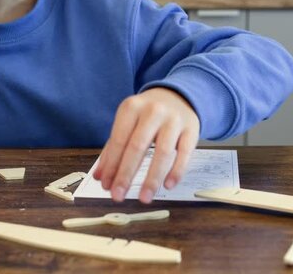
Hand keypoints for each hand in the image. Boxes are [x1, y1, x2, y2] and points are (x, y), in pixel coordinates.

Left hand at [93, 87, 199, 202]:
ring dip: (152, 179)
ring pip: (163, 153)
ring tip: (144, 198)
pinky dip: (176, 171)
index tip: (106, 186)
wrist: (178, 96)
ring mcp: (174, 120)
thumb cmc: (147, 114)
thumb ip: (113, 149)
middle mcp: (153, 111)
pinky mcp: (192, 129)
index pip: (118, 141)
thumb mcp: (128, 122)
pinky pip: (185, 153)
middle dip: (126, 175)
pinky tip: (168, 186)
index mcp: (131, 108)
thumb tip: (101, 177)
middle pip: (138, 147)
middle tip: (118, 196)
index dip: (111, 165)